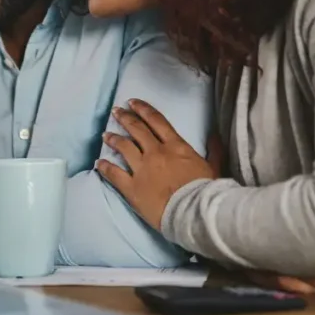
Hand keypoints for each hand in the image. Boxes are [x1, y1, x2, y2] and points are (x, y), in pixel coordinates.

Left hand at [97, 99, 222, 230]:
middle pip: (137, 130)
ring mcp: (141, 169)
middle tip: (116, 111)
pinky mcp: (132, 188)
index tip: (132, 102)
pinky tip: (99, 163)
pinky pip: (114, 174)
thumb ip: (214, 151)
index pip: (157, 121)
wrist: (194, 212)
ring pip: (123, 148)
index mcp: (175, 146)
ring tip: (105, 134)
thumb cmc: (205, 191)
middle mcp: (156, 153)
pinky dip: (105, 167)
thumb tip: (215, 135)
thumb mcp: (215, 168)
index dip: (143, 109)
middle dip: (125, 118)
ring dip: (113, 139)